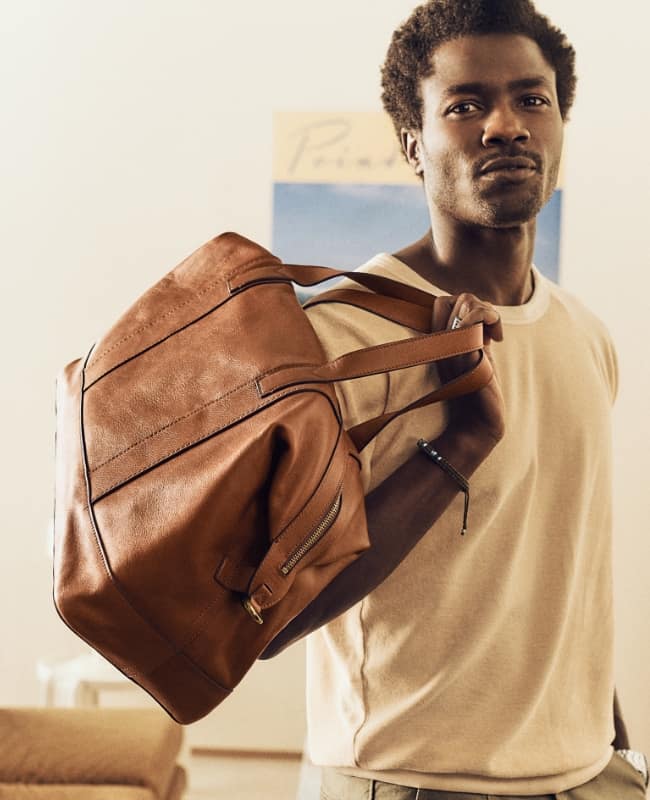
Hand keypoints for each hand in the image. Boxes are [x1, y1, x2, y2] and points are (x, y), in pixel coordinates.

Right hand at [432, 292, 504, 444]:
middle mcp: (441, 342)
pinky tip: (498, 339)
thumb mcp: (472, 357)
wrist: (476, 423)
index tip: (481, 327)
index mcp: (439, 343)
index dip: (464, 305)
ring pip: (465, 302)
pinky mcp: (465, 353)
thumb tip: (482, 313)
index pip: (441, 302)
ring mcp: (451, 346)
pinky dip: (491, 318)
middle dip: (480, 306)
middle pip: (456, 298)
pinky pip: (473, 318)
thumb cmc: (478, 393)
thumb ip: (471, 336)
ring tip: (495, 334)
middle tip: (491, 330)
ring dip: (488, 312)